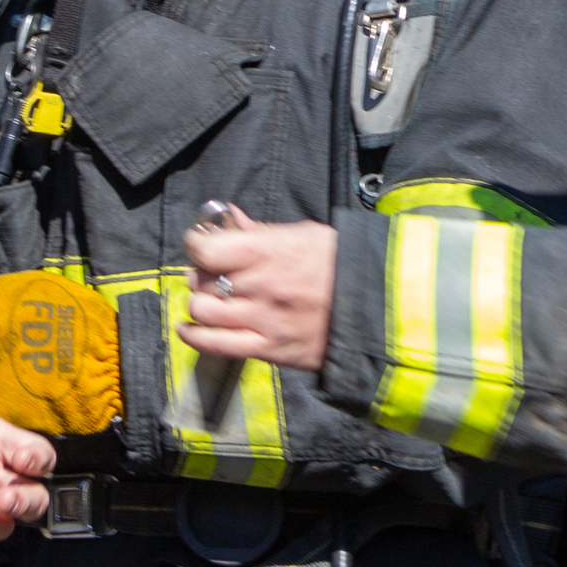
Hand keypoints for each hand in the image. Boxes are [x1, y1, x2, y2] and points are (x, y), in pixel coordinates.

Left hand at [176, 204, 337, 371]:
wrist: (376, 305)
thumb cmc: (340, 264)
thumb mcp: (303, 234)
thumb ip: (260, 231)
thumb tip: (228, 218)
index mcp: (268, 251)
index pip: (206, 248)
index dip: (196, 243)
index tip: (199, 242)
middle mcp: (260, 286)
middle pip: (201, 279)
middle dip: (200, 273)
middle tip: (211, 272)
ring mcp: (262, 319)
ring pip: (203, 311)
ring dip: (200, 303)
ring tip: (210, 299)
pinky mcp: (268, 348)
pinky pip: (216, 345)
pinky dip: (195, 336)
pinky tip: (190, 328)